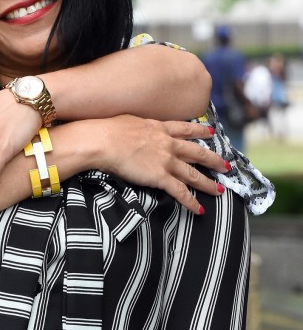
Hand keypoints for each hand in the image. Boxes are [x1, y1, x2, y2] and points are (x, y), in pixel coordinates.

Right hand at [94, 116, 228, 214]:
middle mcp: (167, 143)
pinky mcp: (160, 177)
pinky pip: (180, 191)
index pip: (185, 129)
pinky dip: (191, 201)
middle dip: (213, 160)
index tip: (211, 132)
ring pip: (193, 174)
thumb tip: (136, 128)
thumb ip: (139, 126)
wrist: (103, 141)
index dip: (200, 131)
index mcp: (159, 128)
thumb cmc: (108, 129)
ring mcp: (166, 161)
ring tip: (219, 190)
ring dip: (207, 183)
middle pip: (197, 152)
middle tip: (226, 165)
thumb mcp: (129, 120)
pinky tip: (200, 209)